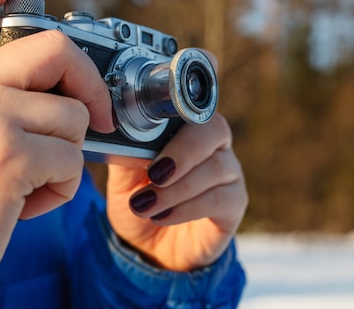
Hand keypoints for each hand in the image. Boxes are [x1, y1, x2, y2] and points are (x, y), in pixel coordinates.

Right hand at [0, 0, 113, 307]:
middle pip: (56, 47)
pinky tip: (27, 202)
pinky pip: (73, 159)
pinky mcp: (7, 153)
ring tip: (31, 181)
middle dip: (90, 82)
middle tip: (96, 117)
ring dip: (68, 156)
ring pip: (74, 114)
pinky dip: (63, 187)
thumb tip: (70, 89)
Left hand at [106, 112, 247, 270]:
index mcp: (188, 128)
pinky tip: (163, 216)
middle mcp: (215, 145)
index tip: (148, 138)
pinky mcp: (234, 204)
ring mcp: (229, 174)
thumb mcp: (123, 177)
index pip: (193, 108)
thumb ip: (125, 153)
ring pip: (216, 168)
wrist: (149, 246)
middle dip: (183, 152)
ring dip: (177, 188)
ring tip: (146, 205)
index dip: (177, 117)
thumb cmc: (140, 200)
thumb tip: (119, 132)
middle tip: (155, 174)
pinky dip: (187, 208)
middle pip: (215, 131)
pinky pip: (220, 199)